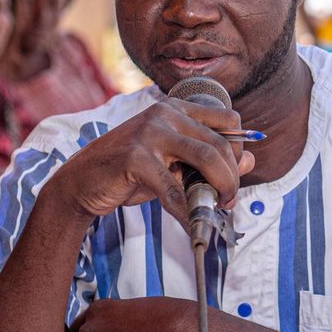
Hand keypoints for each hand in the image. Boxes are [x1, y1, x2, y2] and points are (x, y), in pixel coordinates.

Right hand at [39, 99, 254, 223]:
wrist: (80, 183)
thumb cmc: (131, 173)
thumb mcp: (174, 164)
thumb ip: (210, 160)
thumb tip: (251, 160)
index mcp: (176, 108)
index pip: (229, 120)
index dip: (239, 150)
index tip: (233, 175)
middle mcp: (165, 113)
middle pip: (221, 144)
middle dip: (232, 177)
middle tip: (227, 200)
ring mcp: (149, 133)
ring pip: (207, 159)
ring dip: (220, 188)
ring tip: (216, 206)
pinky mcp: (135, 158)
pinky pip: (174, 188)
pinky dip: (187, 210)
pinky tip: (191, 222)